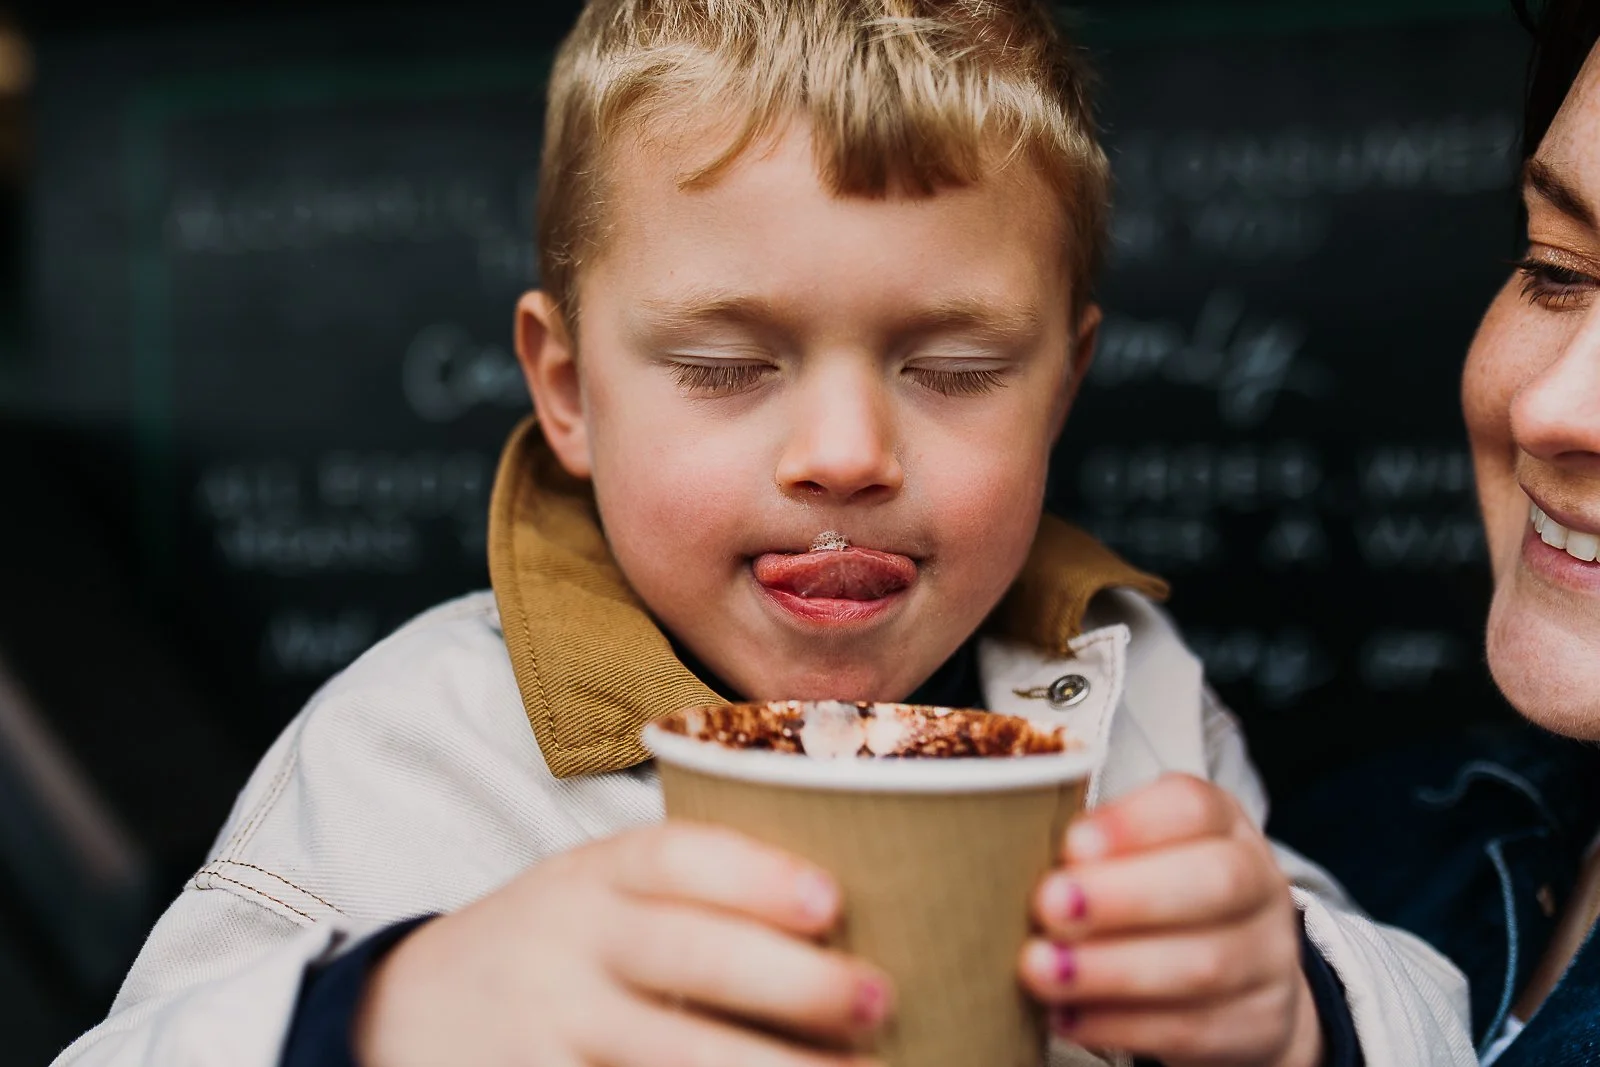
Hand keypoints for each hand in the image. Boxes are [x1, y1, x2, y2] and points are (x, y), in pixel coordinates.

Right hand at [356, 822, 890, 1066]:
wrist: (405, 1009)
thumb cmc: (554, 942)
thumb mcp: (595, 891)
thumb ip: (686, 893)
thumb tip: (848, 912)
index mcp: (592, 874)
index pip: (673, 857)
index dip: (753, 874)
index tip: (832, 898)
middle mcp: (568, 943)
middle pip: (683, 954)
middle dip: (787, 980)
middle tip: (875, 998)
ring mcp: (547, 1027)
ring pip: (668, 1054)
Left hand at [1018, 774, 1323, 1066]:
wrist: (1244, 983)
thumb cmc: (1162, 897)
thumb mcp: (1139, 854)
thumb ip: (1089, 852)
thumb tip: (1002, 853)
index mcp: (1221, 824)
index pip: (1192, 806)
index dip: (1132, 823)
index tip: (1072, 844)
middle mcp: (1258, 884)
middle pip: (1211, 882)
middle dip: (1123, 896)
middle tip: (1048, 906)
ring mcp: (1266, 958)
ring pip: (1204, 964)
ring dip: (1111, 968)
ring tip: (1042, 968)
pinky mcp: (1257, 1025)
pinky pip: (1193, 1030)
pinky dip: (1122, 1025)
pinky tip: (1067, 1016)